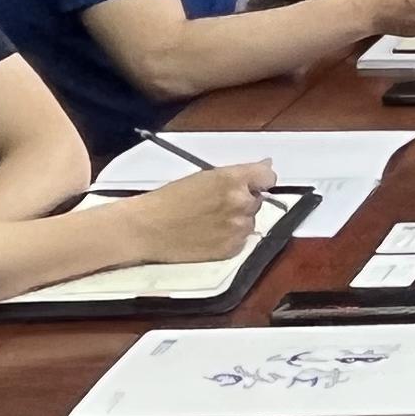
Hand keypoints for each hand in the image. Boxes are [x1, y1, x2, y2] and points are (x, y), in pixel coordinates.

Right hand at [120, 162, 272, 263]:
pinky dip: (231, 237)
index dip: (260, 180)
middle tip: (218, 204)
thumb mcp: (204, 177)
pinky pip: (241, 240)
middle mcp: (241, 203)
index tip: (253, 183)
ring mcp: (238, 228)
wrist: (146, 229)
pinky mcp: (231, 249)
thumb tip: (264, 166)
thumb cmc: (169, 199)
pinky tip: (209, 235)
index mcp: (233, 180)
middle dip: (243, 200)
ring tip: (209, 221)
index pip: (268, 176)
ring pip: (250, 221)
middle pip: (258, 200)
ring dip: (237, 220)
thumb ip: (237, 175)